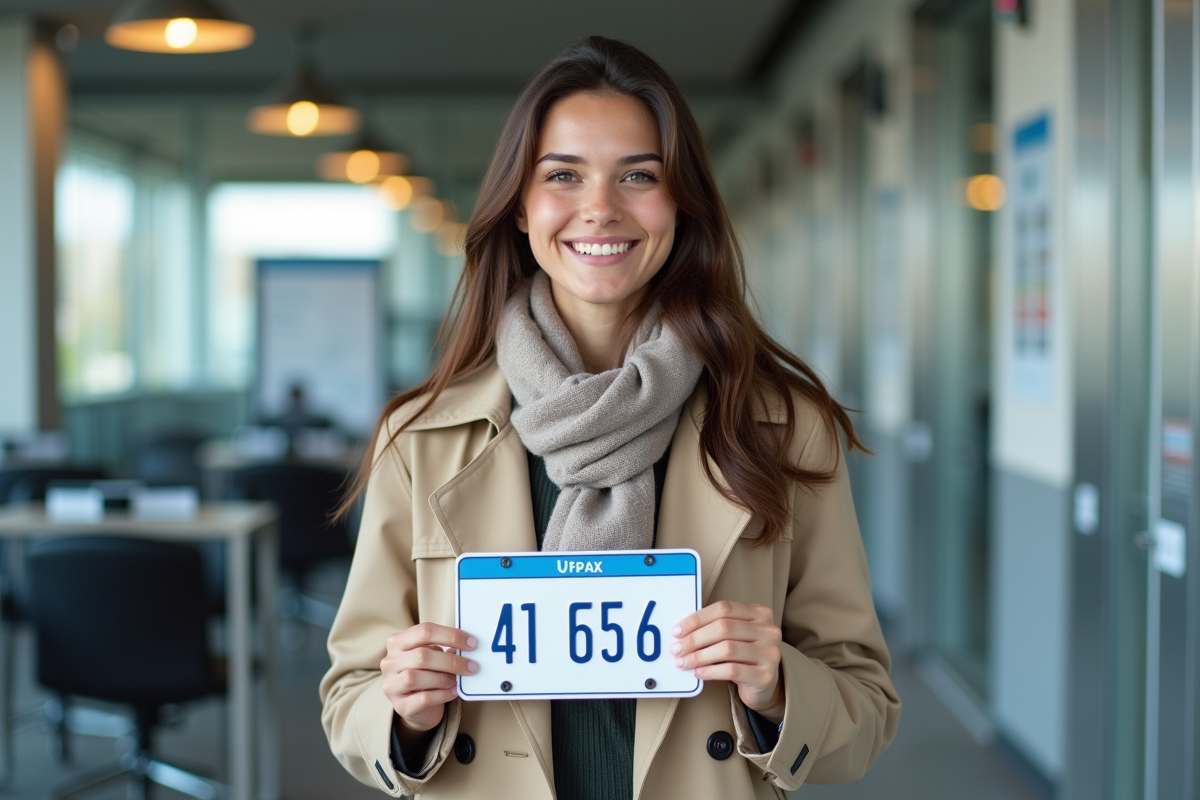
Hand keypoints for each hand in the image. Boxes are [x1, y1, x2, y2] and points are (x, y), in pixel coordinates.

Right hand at [381, 622, 477, 734]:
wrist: (416, 706)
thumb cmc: (426, 674)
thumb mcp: (433, 657)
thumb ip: (446, 649)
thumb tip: (469, 645)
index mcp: (398, 642)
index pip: (424, 631)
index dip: (451, 635)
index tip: (471, 643)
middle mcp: (390, 662)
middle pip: (421, 655)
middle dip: (451, 661)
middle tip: (471, 666)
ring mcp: (391, 685)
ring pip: (415, 677)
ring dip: (442, 678)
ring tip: (456, 681)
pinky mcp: (400, 706)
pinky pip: (422, 699)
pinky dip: (442, 695)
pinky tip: (452, 692)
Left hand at [671, 601, 784, 724]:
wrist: (764, 684)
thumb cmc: (744, 655)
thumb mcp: (735, 635)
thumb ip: (715, 627)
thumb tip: (681, 631)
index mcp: (760, 613)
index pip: (724, 608)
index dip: (697, 619)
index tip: (678, 631)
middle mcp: (768, 630)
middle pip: (724, 628)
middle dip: (695, 639)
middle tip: (676, 649)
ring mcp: (770, 653)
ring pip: (727, 649)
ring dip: (699, 656)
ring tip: (683, 662)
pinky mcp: (765, 676)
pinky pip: (732, 670)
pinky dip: (710, 671)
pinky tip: (698, 673)